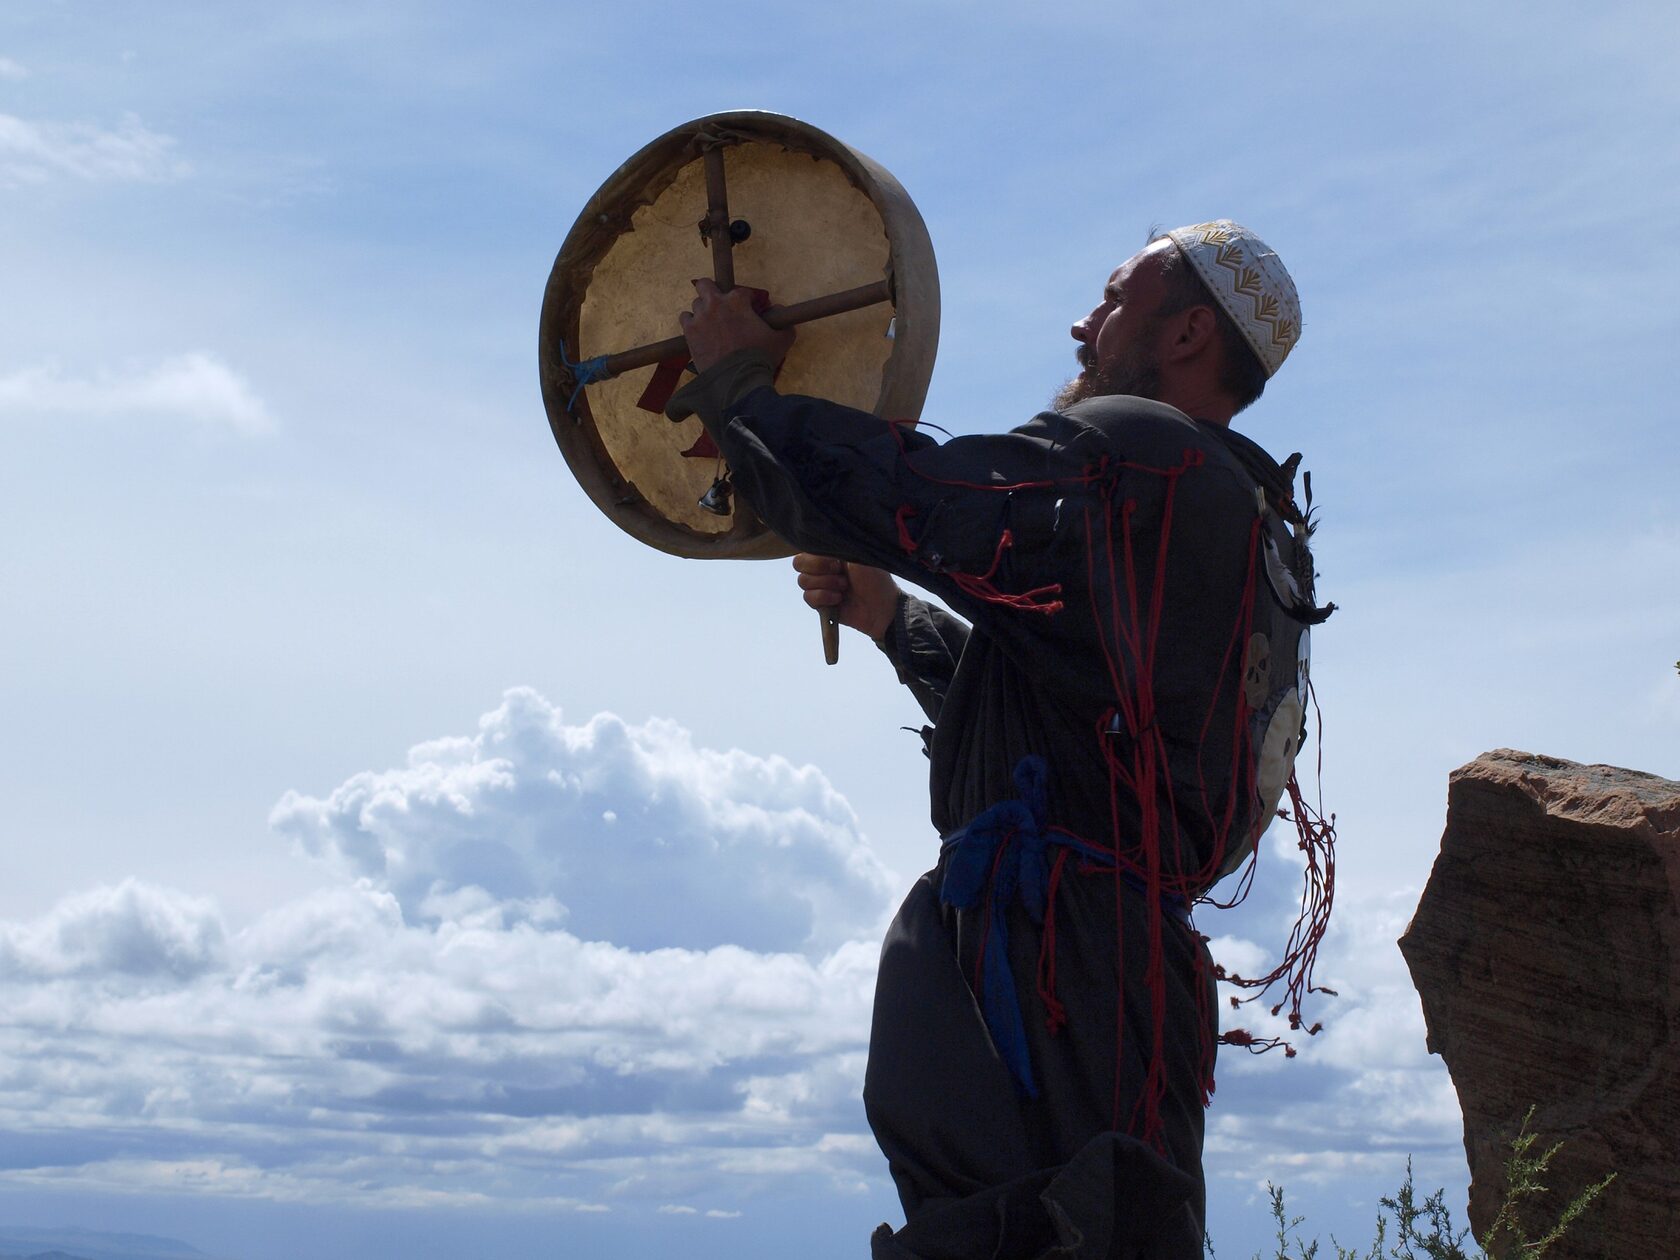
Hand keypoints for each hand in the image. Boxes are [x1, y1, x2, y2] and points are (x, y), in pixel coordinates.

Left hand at [679, 278, 794, 372]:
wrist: (736, 379)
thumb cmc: (760, 357)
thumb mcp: (782, 339)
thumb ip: (785, 323)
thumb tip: (778, 311)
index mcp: (738, 300)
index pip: (742, 292)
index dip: (747, 301)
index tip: (749, 311)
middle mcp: (716, 303)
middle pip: (705, 284)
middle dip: (712, 291)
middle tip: (719, 305)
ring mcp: (700, 316)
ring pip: (696, 303)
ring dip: (704, 310)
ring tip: (711, 323)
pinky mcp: (689, 331)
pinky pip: (685, 318)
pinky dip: (691, 323)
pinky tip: (699, 331)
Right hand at [794, 554, 898, 641]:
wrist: (882, 606)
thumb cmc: (875, 578)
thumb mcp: (858, 555)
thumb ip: (836, 545)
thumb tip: (819, 537)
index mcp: (831, 554)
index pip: (807, 548)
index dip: (818, 555)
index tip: (837, 560)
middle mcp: (823, 568)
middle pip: (799, 563)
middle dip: (819, 568)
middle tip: (840, 572)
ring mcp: (821, 586)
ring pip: (803, 581)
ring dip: (825, 583)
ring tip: (844, 587)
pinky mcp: (820, 604)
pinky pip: (808, 597)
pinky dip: (823, 597)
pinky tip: (838, 599)